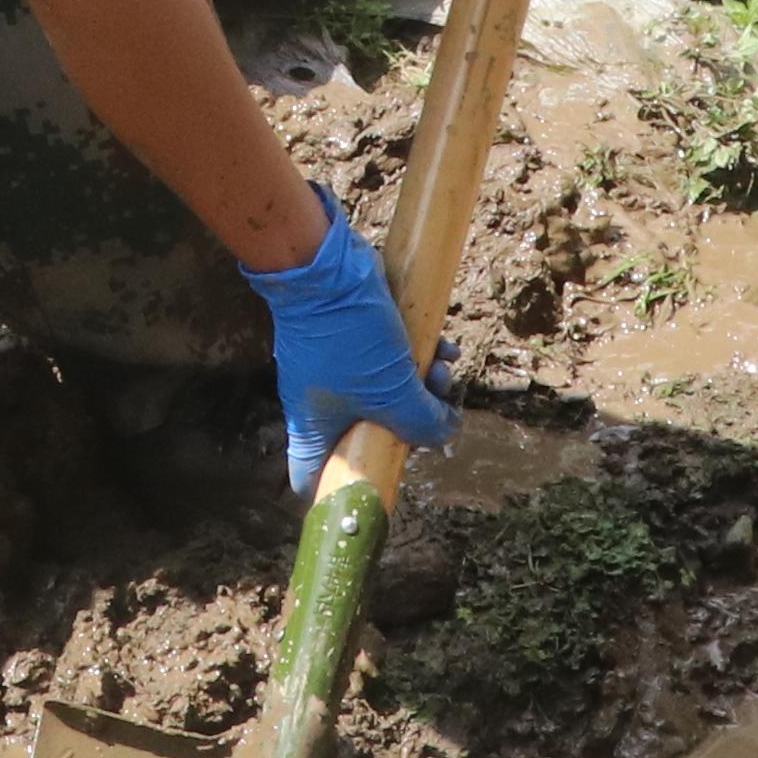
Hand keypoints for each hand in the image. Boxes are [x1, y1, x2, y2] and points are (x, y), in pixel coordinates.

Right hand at [239, 190, 453, 493]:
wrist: (327, 268)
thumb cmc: (347, 337)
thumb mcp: (392, 391)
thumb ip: (421, 424)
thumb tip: (444, 435)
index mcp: (314, 428)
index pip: (312, 479)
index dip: (342, 490)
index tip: (381, 481)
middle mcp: (322, 403)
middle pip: (368, 433)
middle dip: (409, 421)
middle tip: (435, 404)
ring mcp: (336, 369)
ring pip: (385, 392)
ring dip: (422, 383)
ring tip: (444, 366)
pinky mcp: (350, 338)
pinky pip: (389, 358)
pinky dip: (418, 354)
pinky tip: (444, 344)